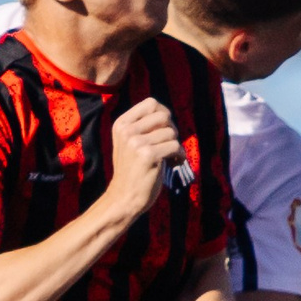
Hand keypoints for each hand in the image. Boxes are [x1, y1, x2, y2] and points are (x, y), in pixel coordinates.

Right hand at [106, 99, 183, 214]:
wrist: (124, 197)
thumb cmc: (131, 170)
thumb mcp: (129, 142)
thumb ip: (143, 127)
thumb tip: (167, 115)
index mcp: (121, 124)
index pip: (151, 103)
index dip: (164, 114)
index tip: (165, 129)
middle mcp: (127, 131)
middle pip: (164, 115)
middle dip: (172, 129)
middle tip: (169, 143)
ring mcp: (136, 142)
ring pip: (171, 132)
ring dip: (175, 145)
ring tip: (170, 156)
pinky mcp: (148, 155)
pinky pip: (175, 146)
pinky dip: (179, 155)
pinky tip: (173, 163)